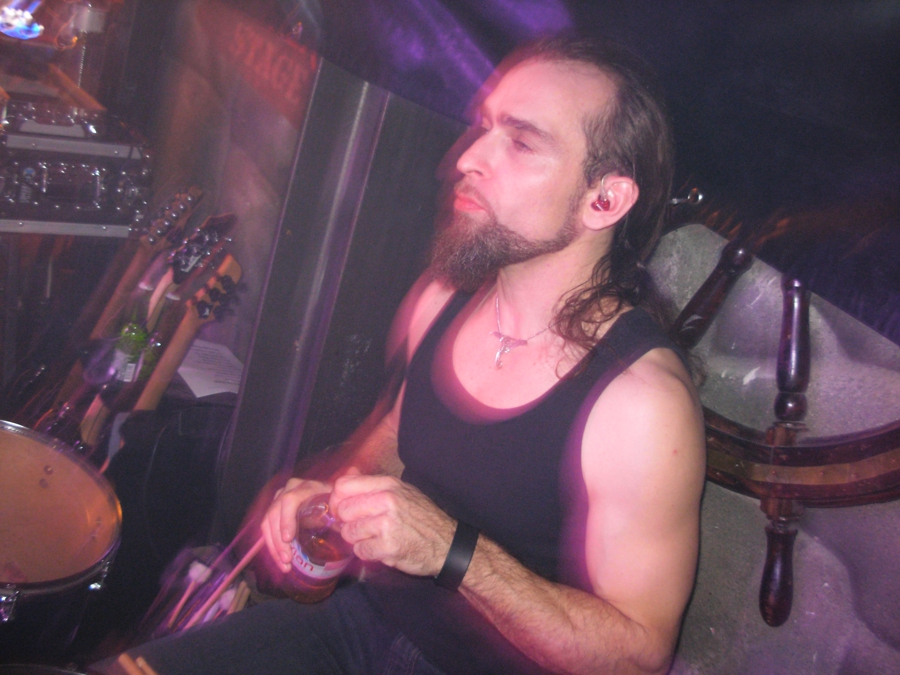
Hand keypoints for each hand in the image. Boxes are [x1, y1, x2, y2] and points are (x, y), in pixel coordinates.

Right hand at [261, 477, 330, 572]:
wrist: (329, 496)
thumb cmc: (335, 504)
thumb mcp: (338, 507)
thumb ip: (338, 516)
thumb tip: (341, 532)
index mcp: (306, 488)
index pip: (290, 500)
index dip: (286, 519)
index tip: (288, 539)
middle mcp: (289, 490)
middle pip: (275, 514)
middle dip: (279, 541)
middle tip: (287, 560)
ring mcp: (279, 498)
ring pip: (267, 522)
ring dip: (274, 546)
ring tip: (285, 566)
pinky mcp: (275, 509)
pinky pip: (267, 527)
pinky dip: (272, 545)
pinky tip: (281, 560)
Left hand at [330, 474, 456, 576]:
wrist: (447, 543)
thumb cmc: (422, 517)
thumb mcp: (401, 491)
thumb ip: (372, 484)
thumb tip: (349, 472)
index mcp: (388, 484)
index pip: (344, 485)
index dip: (336, 499)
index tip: (341, 509)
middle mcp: (387, 501)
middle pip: (342, 510)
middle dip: (346, 522)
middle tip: (359, 527)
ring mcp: (387, 524)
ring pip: (349, 532)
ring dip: (357, 539)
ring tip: (373, 538)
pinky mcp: (388, 547)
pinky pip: (360, 551)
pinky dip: (367, 552)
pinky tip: (380, 549)